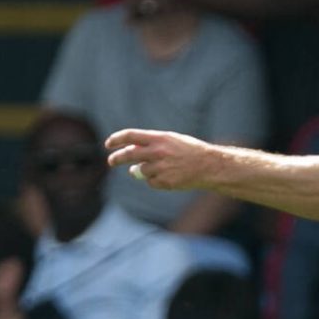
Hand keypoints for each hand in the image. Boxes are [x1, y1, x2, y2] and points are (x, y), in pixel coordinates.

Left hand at [107, 128, 227, 193]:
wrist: (209, 166)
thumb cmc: (189, 150)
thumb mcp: (171, 140)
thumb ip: (151, 145)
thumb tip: (131, 151)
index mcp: (160, 138)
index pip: (131, 136)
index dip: (117, 139)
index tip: (108, 144)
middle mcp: (158, 152)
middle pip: (129, 154)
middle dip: (116, 158)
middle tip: (111, 161)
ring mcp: (161, 168)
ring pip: (140, 171)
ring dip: (143, 170)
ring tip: (161, 168)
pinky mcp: (164, 182)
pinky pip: (151, 182)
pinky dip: (155, 180)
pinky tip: (170, 176)